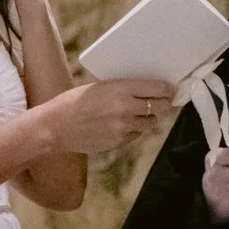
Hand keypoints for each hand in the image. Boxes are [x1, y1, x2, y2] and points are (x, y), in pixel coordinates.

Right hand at [47, 78, 174, 155]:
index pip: (157, 88)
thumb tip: (146, 89)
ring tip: (141, 113)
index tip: (172, 89)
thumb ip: (123, 88)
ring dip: (149, 117)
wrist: (56, 127)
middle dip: (164, 103)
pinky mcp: (119, 142)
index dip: (168, 89)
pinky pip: (136, 134)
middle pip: (160, 107)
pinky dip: (135, 129)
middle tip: (166, 100)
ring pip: (150, 123)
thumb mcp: (99, 86)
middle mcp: (126, 108)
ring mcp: (124, 127)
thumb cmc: (74, 102)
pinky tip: (124, 124)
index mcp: (121, 89)